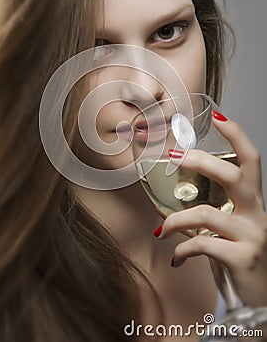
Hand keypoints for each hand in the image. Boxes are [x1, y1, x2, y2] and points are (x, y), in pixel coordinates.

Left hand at [155, 111, 266, 306]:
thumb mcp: (232, 231)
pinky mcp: (243, 259)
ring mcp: (252, 236)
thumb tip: (166, 204)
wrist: (263, 301)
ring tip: (161, 229)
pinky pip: (202, 245)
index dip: (237, 135)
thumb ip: (209, 214)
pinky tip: (176, 258)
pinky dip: (182, 250)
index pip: (251, 160)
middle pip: (233, 175)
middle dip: (201, 162)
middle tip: (172, 158)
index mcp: (254, 203)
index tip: (219, 115)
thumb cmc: (242, 259)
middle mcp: (257, 214)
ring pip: (206, 214)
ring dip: (175, 220)